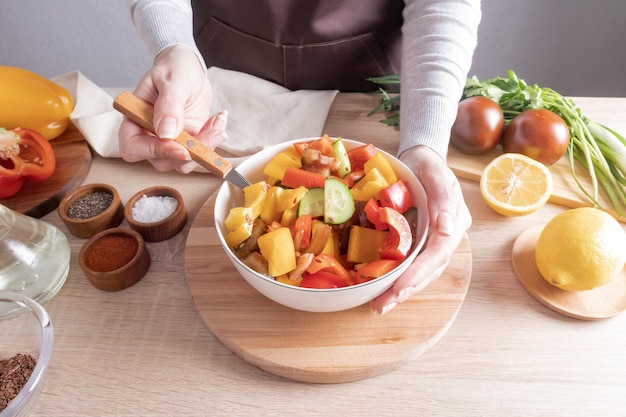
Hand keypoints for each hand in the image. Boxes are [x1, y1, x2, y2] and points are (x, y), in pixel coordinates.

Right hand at [118, 45, 227, 172]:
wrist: (189, 68)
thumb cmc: (174, 68)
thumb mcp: (172, 81)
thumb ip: (168, 105)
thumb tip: (165, 132)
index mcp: (134, 119)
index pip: (134, 148)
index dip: (155, 152)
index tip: (181, 148)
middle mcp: (149, 135)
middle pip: (162, 161)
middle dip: (190, 151)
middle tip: (211, 131)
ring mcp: (169, 141)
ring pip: (183, 163)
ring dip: (205, 148)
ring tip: (217, 122)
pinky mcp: (187, 141)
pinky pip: (199, 153)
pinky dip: (212, 141)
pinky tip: (217, 121)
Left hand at [369, 145, 471, 314]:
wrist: (420, 160)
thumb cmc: (427, 164)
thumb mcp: (435, 172)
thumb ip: (443, 198)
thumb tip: (448, 228)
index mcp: (455, 221)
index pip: (439, 252)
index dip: (420, 271)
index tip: (401, 286)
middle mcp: (446, 236)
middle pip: (430, 269)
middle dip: (407, 289)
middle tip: (383, 305)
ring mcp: (433, 242)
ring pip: (421, 272)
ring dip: (401, 291)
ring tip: (379, 306)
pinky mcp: (419, 243)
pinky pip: (410, 264)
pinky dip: (397, 279)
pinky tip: (381, 292)